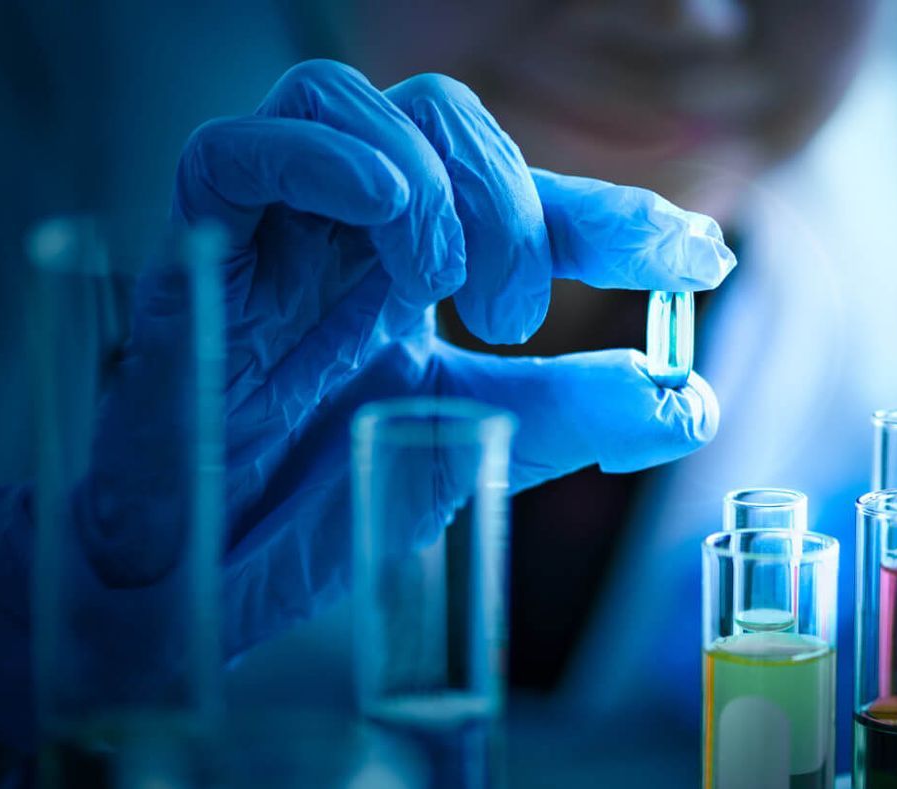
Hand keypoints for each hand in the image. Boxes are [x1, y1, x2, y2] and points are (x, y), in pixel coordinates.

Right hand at [37, 59, 737, 664]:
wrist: (195, 576)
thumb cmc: (319, 503)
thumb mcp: (475, 448)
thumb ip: (574, 414)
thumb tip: (690, 398)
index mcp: (421, 270)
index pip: (530, 199)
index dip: (619, 214)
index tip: (701, 257)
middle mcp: (352, 232)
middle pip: (448, 121)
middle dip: (517, 203)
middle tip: (523, 317)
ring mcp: (275, 232)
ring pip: (353, 103)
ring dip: (433, 182)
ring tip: (454, 293)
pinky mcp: (196, 253)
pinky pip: (237, 150)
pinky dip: (321, 160)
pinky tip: (384, 210)